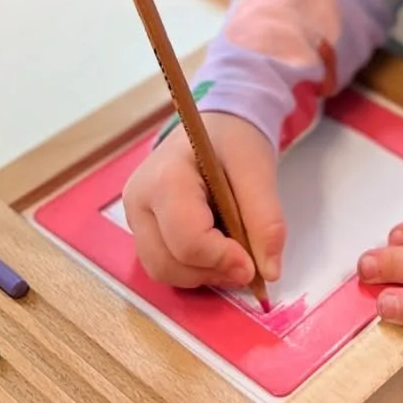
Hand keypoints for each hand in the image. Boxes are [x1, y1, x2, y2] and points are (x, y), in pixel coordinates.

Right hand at [122, 113, 284, 290]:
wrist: (216, 128)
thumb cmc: (233, 142)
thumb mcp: (258, 171)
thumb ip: (266, 221)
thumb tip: (268, 272)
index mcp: (164, 178)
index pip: (187, 240)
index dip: (223, 260)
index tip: (254, 264)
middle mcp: (138, 200)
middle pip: (168, 263)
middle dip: (212, 271)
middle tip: (246, 260)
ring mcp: (134, 216)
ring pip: (162, 271)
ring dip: (203, 274)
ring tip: (231, 250)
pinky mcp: (141, 229)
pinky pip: (163, 265)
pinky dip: (193, 269)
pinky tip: (215, 248)